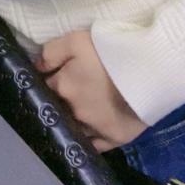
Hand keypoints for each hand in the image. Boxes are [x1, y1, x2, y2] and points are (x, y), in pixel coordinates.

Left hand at [34, 30, 148, 151]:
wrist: (147, 70)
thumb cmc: (108, 51)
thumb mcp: (75, 40)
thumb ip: (51, 52)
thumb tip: (37, 67)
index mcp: (62, 87)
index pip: (45, 86)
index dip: (49, 80)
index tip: (51, 76)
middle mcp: (73, 111)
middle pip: (59, 107)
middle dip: (61, 100)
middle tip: (71, 90)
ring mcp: (92, 128)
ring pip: (74, 126)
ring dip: (74, 119)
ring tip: (82, 109)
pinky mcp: (113, 139)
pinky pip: (94, 144)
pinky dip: (90, 138)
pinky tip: (90, 130)